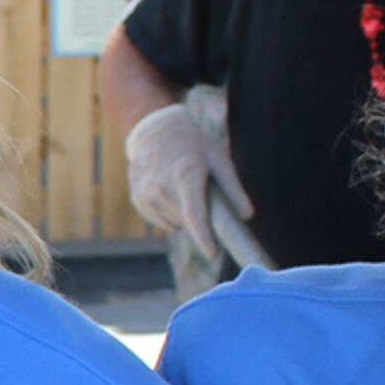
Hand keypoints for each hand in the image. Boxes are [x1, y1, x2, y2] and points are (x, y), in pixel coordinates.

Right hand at [123, 102, 246, 246]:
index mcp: (185, 177)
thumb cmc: (194, 144)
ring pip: (172, 223)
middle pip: (186, 222)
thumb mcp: (219, 159)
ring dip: (182, 216)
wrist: (156, 130)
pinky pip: (158, 219)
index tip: (214, 254)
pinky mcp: (137, 198)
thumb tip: (247, 215)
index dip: (204, 238)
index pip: (194, 215)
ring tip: (184, 189)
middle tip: (202, 195)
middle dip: (198, 218)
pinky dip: (168, 212)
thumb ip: (233, 187)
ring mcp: (146, 194)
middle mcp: (161, 188)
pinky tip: (170, 191)